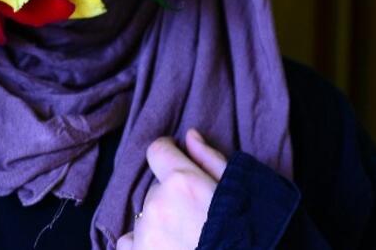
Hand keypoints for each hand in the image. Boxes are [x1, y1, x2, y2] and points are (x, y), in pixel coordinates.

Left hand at [117, 128, 229, 249]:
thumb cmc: (247, 231)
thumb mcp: (238, 191)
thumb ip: (210, 160)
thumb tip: (189, 136)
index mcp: (182, 181)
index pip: (158, 150)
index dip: (169, 153)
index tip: (175, 160)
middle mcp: (157, 204)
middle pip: (156, 188)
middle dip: (171, 197)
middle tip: (196, 218)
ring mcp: (145, 234)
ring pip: (143, 215)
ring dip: (158, 222)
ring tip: (184, 240)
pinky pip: (128, 242)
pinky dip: (141, 245)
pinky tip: (165, 249)